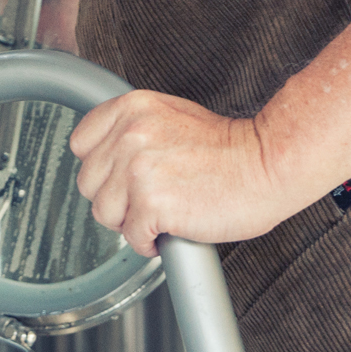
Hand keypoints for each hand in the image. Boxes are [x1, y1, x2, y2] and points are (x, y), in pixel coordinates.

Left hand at [69, 90, 300, 257]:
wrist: (269, 164)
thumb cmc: (230, 148)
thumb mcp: (173, 116)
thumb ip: (135, 129)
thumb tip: (108, 156)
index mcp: (131, 109)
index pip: (81, 143)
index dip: (100, 168)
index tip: (118, 178)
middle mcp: (130, 135)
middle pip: (89, 183)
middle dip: (115, 198)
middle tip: (146, 200)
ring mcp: (139, 169)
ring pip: (104, 213)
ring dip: (130, 221)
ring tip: (160, 214)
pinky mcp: (152, 203)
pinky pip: (131, 236)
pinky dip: (148, 242)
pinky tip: (169, 230)